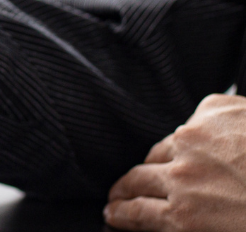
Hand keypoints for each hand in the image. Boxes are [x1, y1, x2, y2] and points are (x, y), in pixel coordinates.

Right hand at [106, 94, 245, 230]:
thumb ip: (189, 224)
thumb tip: (167, 217)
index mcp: (188, 216)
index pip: (135, 213)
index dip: (120, 213)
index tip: (113, 212)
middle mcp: (185, 174)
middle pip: (137, 178)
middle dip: (125, 188)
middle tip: (120, 194)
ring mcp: (196, 137)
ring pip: (163, 147)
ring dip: (164, 159)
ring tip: (171, 166)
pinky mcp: (214, 110)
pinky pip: (194, 120)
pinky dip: (201, 132)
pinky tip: (218, 141)